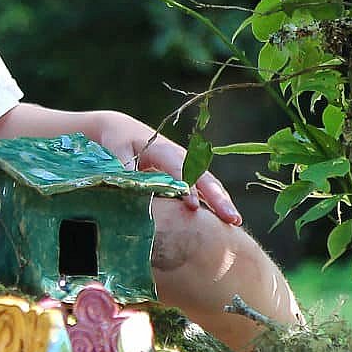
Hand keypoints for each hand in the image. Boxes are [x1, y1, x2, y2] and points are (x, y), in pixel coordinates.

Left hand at [98, 114, 241, 225]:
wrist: (123, 130)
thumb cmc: (118, 142)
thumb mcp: (116, 151)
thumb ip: (123, 167)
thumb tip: (128, 185)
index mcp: (161, 149)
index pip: (177, 169)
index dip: (186, 187)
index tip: (193, 206)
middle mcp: (180, 156)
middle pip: (202, 176)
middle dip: (216, 197)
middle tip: (230, 218)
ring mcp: (187, 165)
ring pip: (209, 182)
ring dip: (222, 201)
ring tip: (235, 221)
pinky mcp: (188, 174)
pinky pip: (206, 188)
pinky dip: (217, 201)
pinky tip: (227, 219)